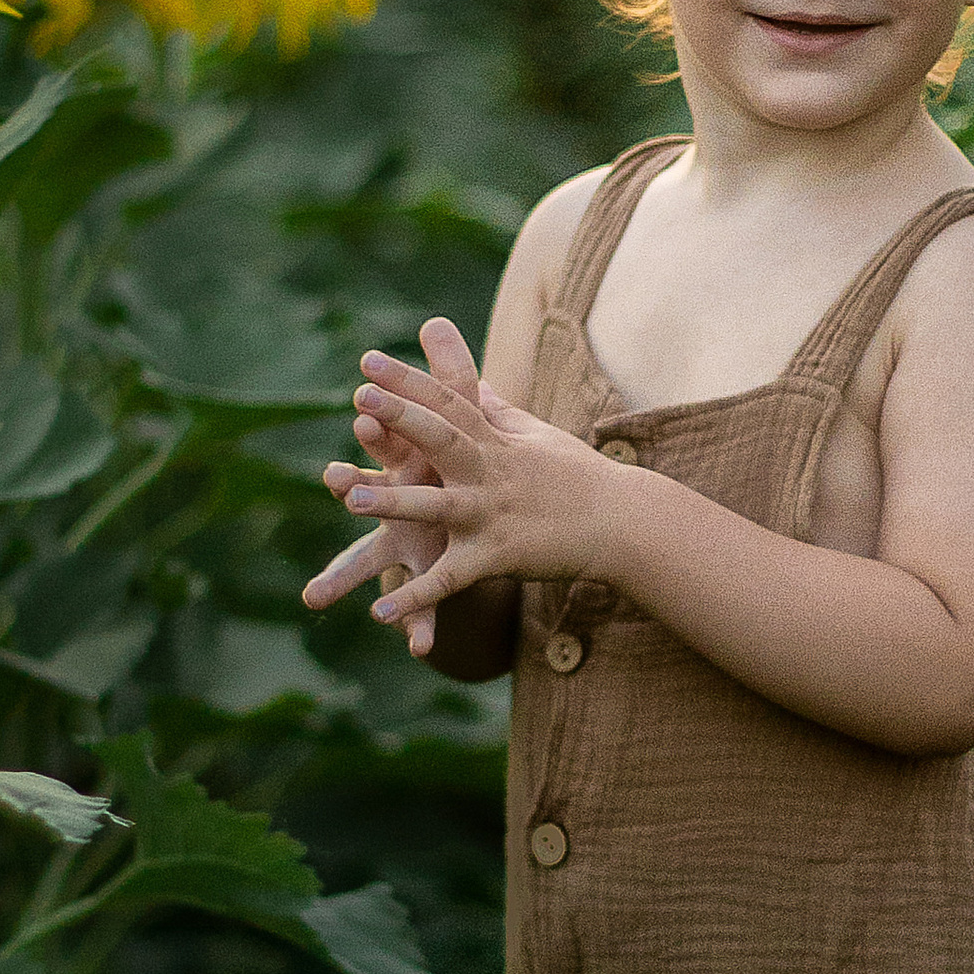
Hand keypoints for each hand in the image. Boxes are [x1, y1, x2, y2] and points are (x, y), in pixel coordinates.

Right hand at [303, 316, 481, 656]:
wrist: (473, 512)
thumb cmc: (455, 460)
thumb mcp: (460, 420)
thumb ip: (450, 375)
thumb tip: (437, 319)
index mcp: (407, 462)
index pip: (385, 440)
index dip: (376, 427)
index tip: (364, 409)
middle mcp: (394, 500)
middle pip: (364, 492)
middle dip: (351, 487)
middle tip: (334, 481)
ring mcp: (403, 540)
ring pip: (365, 558)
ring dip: (342, 575)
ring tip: (314, 595)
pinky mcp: (424, 573)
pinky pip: (420, 603)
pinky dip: (415, 624)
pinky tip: (419, 649)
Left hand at [313, 362, 619, 640]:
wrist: (622, 523)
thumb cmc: (577, 476)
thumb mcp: (535, 435)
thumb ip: (494, 411)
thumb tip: (473, 380)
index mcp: (494, 441)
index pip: (448, 402)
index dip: (408, 380)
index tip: (368, 360)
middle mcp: (490, 472)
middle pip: (442, 439)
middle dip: (402, 418)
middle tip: (360, 398)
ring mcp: (492, 515)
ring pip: (438, 507)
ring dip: (396, 504)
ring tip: (351, 499)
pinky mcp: (497, 558)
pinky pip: (450, 580)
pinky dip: (417, 597)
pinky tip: (379, 613)